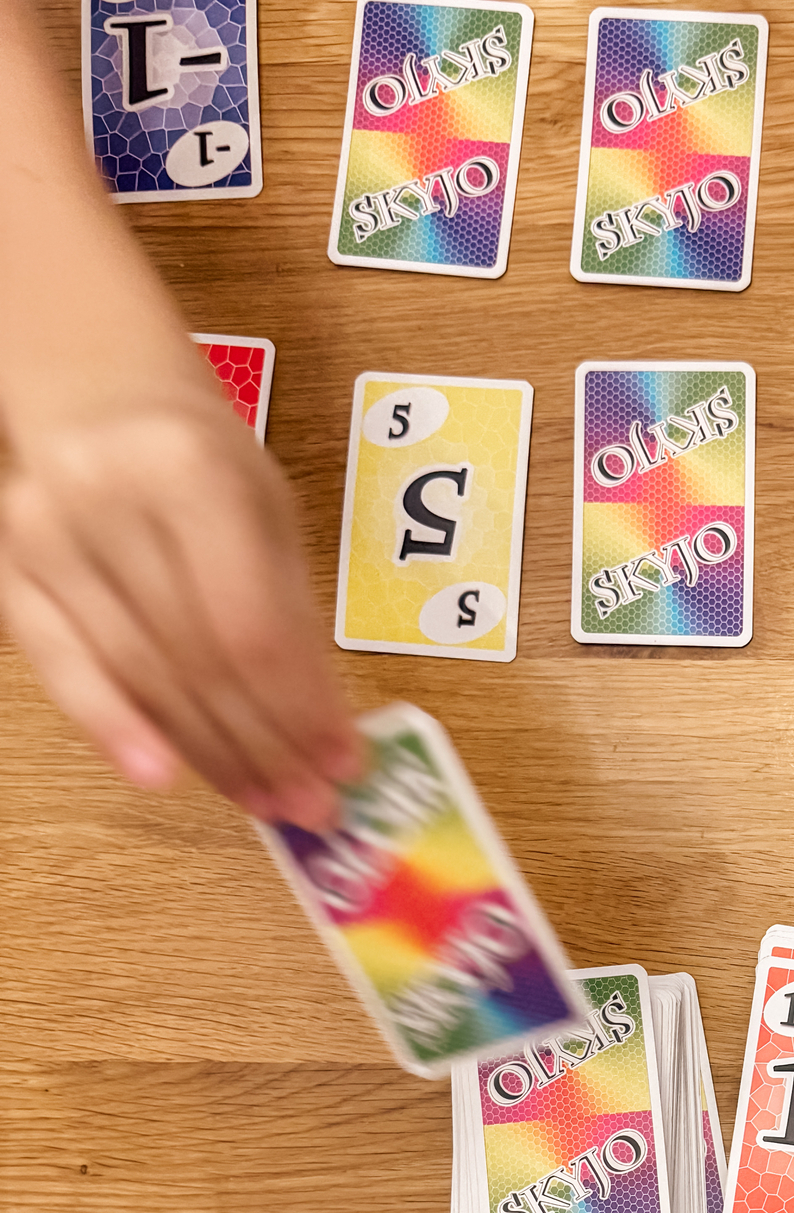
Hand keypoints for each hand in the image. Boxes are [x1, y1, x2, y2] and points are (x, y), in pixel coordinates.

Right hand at [0, 397, 359, 826]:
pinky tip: (161, 777)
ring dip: (210, 753)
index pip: (252, 627)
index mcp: (191, 473)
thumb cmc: (202, 467)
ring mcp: (48, 538)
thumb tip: (325, 732)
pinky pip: (65, 669)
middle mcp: (109, 501)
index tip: (342, 764)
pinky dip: (115, 729)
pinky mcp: (12, 574)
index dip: (300, 710)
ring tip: (266, 800)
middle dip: (264, 746)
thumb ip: (293, 614)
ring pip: (141, 677)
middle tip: (313, 805)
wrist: (101, 408)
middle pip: (198, 661)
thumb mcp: (269, 513)